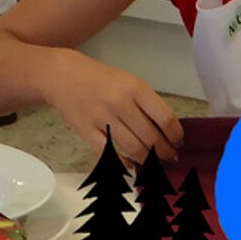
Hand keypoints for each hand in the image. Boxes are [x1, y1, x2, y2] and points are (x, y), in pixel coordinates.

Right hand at [48, 57, 184, 165]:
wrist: (62, 75)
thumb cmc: (98, 78)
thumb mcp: (128, 80)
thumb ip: (146, 103)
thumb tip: (165, 130)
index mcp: (134, 88)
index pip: (165, 118)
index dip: (176, 135)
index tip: (178, 141)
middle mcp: (120, 103)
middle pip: (151, 137)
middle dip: (165, 152)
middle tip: (170, 157)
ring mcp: (102, 118)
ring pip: (134, 148)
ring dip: (148, 160)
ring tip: (154, 162)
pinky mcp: (87, 132)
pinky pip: (110, 154)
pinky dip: (124, 163)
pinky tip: (131, 165)